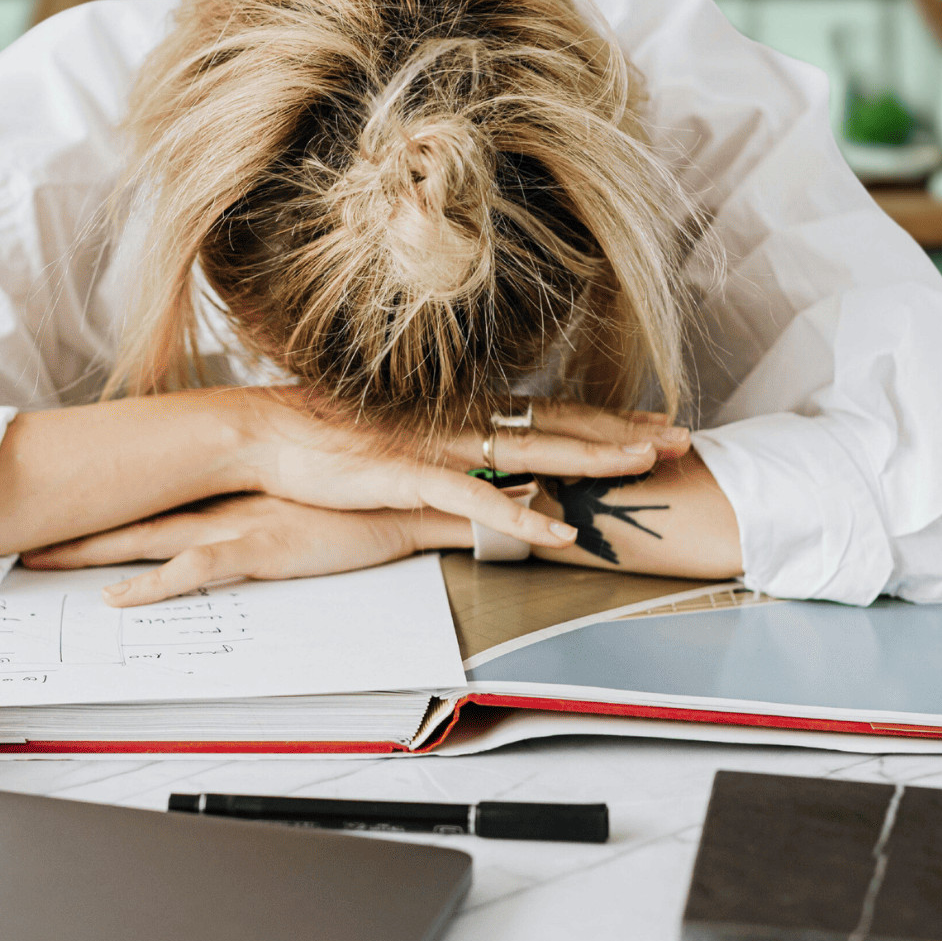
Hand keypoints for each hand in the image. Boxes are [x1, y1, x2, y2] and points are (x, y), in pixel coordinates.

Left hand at [21, 494, 463, 605]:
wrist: (409, 495)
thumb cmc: (364, 502)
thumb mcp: (303, 506)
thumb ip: (270, 510)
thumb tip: (248, 520)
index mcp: (230, 494)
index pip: (153, 499)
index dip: (102, 508)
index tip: (56, 514)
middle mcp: (223, 504)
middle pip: (132, 517)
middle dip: (75, 529)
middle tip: (21, 538)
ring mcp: (237, 523)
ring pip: (147, 539)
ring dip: (94, 553)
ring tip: (43, 565)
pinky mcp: (260, 546)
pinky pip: (195, 570)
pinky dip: (153, 587)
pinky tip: (120, 600)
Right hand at [232, 388, 692, 554]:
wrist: (261, 433)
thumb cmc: (321, 440)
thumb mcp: (394, 440)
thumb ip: (439, 447)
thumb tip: (477, 461)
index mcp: (458, 413)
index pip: (547, 410)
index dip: (603, 415)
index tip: (653, 419)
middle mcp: (459, 422)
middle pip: (557, 423)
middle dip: (621, 430)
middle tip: (680, 438)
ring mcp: (438, 447)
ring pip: (533, 452)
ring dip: (592, 459)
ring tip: (644, 467)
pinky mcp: (410, 476)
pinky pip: (479, 501)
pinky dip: (523, 517)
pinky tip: (560, 530)